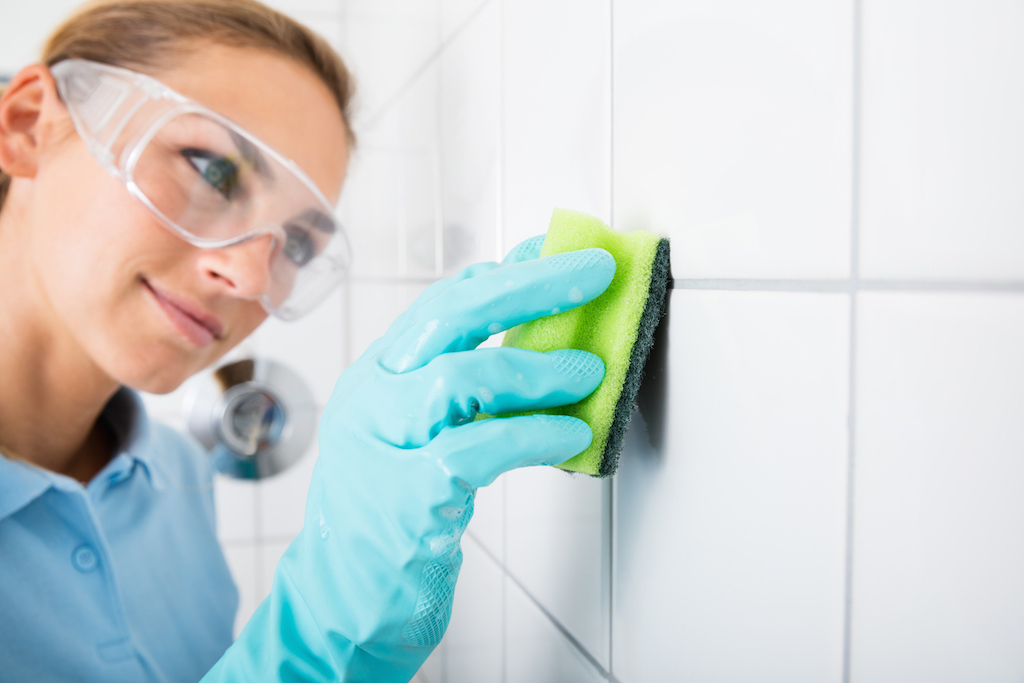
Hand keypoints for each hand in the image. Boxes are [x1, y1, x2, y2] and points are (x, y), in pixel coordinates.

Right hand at [203, 237, 615, 681]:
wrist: (339, 601)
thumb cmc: (392, 514)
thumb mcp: (416, 435)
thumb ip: (463, 389)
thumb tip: (540, 338)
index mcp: (378, 376)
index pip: (443, 301)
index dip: (510, 271)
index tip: (560, 251)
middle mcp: (372, 399)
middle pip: (449, 315)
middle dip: (530, 285)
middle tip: (593, 272)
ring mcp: (381, 446)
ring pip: (458, 377)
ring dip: (537, 369)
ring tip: (589, 372)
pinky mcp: (404, 499)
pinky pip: (477, 449)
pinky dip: (534, 435)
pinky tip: (572, 435)